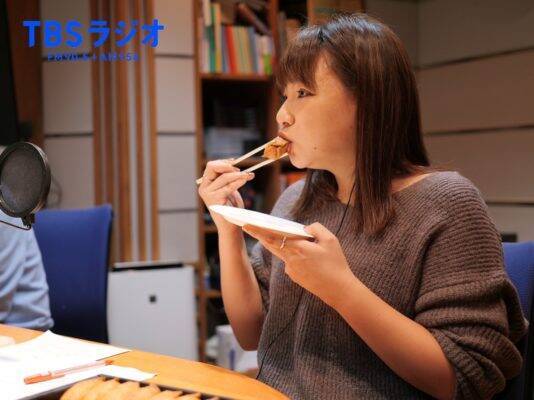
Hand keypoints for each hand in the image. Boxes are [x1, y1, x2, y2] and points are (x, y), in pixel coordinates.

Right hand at [198, 160, 253, 229]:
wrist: (230, 225)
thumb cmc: (231, 207)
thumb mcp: (228, 188)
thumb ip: (228, 177)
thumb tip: (235, 163)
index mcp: (206, 183)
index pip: (211, 166)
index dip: (223, 162)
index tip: (236, 162)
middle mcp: (204, 188)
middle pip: (213, 167)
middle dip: (228, 166)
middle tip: (241, 170)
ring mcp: (208, 194)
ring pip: (223, 177)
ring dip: (238, 174)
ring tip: (248, 175)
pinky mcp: (215, 201)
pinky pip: (228, 187)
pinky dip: (238, 182)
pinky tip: (246, 179)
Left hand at [242, 223, 357, 304]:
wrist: (339, 290)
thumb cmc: (336, 264)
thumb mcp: (331, 240)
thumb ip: (316, 228)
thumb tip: (304, 229)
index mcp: (298, 248)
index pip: (273, 237)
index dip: (259, 231)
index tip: (246, 225)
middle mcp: (290, 260)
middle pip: (272, 245)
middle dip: (260, 236)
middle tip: (250, 227)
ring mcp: (291, 270)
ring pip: (283, 253)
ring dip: (284, 246)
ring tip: (299, 243)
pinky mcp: (294, 277)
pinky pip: (291, 262)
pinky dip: (295, 256)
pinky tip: (310, 259)